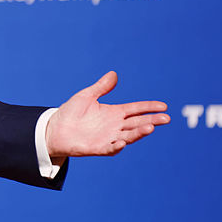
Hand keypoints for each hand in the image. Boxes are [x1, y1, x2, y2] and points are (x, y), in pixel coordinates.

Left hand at [46, 71, 168, 157]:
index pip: (136, 109)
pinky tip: (121, 143)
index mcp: (115, 113)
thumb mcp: (86, 96)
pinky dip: (116, 146)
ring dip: (138, 133)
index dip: (149, 107)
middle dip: (151, 120)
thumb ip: (101, 87)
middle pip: (137, 123)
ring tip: (150, 128)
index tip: (164, 106)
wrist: (55, 129)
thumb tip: (114, 73)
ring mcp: (108, 138)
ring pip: (128, 136)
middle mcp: (115, 126)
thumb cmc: (71, 112)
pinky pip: (109, 148)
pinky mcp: (98, 148)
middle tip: (166, 118)